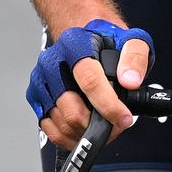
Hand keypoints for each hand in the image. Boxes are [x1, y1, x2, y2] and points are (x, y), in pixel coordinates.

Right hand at [27, 20, 153, 149]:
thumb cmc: (104, 40)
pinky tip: (84, 127)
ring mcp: (42, 81)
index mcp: (74, 45)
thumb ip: (135, 57)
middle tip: (116, 124)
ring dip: (86, 132)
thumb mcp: (131, 39)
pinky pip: (50, 129)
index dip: (108, 106)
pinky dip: (70, 136)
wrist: (82, 34)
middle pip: (72, 110)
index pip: (89, 81)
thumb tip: (130, 81)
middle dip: (98, 125)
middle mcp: (52, 62)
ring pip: (62, 123)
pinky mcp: (36, 97)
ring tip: (102, 125)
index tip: (123, 118)